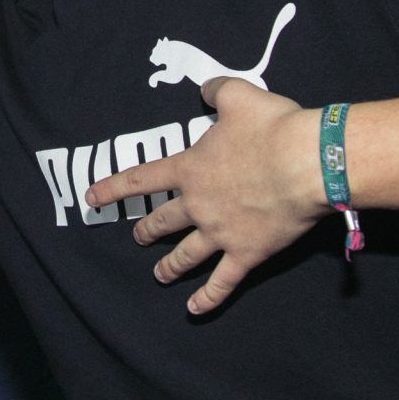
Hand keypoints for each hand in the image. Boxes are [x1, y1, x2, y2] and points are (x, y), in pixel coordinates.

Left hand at [85, 77, 327, 314]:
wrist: (307, 163)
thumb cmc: (273, 128)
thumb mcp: (240, 96)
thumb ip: (217, 91)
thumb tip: (206, 90)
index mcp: (191, 169)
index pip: (142, 179)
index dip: (114, 188)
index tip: (92, 198)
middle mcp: (198, 205)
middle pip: (163, 222)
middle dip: (148, 231)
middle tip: (139, 237)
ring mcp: (220, 233)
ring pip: (186, 255)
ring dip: (170, 267)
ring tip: (159, 275)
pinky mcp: (247, 253)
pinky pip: (223, 282)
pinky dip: (208, 298)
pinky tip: (194, 309)